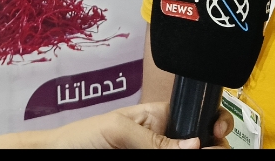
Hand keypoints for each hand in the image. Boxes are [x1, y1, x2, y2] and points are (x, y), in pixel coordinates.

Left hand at [0, 102, 233, 148]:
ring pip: (190, 154)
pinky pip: (172, 160)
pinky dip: (193, 159)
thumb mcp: (117, 130)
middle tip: (216, 152)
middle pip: (202, 143)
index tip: (219, 130)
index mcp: (158, 119)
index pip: (196, 116)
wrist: (55, 156)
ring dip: (205, 154)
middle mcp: (163, 142)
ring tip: (207, 155)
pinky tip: (196, 157)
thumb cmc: (79, 138)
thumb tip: (195, 145)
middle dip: (215, 146)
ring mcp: (156, 155)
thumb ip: (155, 139)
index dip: (214, 121)